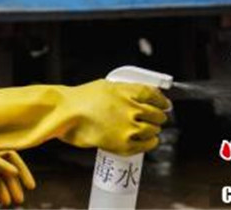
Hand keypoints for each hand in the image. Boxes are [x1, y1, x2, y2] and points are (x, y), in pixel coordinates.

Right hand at [0, 80, 169, 155]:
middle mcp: (132, 108)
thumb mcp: (107, 86)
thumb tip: (142, 96)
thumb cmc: (81, 99)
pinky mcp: (124, 143)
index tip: (165, 104)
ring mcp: (129, 127)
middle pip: (157, 114)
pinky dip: (150, 142)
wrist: (65, 114)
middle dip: (159, 116)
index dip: (162, 101)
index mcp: (128, 91)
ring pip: (153, 129)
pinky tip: (149, 140)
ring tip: (151, 130)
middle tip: (157, 118)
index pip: (155, 95)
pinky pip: (146, 145)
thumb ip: (126, 90)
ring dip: (154, 129)